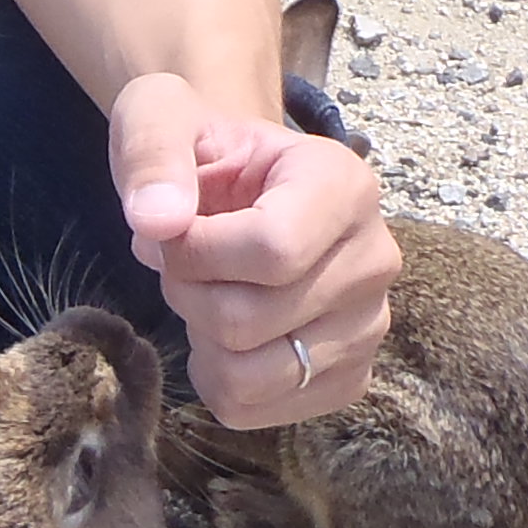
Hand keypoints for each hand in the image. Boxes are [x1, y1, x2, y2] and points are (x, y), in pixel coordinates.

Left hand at [111, 73, 396, 428]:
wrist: (234, 181)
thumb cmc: (199, 147)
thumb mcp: (159, 117)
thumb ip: (152, 155)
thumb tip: (155, 221)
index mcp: (344, 185)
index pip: (273, 250)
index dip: (196, 253)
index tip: (167, 227)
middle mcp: (375, 258)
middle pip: (251, 318)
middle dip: (186, 293)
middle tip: (179, 261)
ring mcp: (369, 326)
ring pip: (253, 374)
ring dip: (201, 339)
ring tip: (206, 292)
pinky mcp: (349, 378)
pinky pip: (258, 411)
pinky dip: (217, 379)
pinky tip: (222, 333)